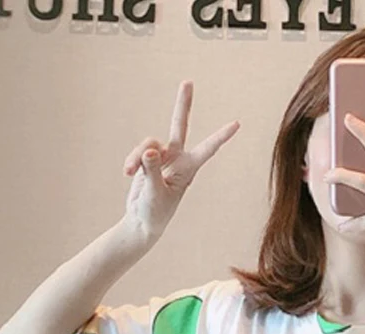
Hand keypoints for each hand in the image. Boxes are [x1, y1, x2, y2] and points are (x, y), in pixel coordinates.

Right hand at [122, 80, 239, 246]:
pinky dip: (131, 160)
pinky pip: (138, 150)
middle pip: (180, 125)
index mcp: (188, 170)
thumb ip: (152, 171)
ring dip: (136, 156)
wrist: (141, 220)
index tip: (237, 124)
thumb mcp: (154, 194)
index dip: (221, 136)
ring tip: (129, 173)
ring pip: (149, 143)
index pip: (207, 150)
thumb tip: (150, 150)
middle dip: (183, 104)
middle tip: (188, 82)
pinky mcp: (147, 158)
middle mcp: (177, 159)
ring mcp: (162, 157)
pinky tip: (128, 173)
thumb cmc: (154, 212)